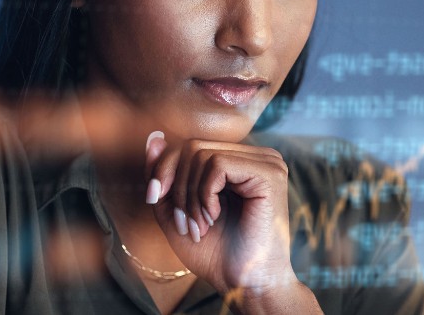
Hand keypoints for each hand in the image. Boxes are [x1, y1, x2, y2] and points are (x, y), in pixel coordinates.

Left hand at [143, 131, 317, 311]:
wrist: (244, 284)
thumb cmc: (215, 253)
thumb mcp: (174, 209)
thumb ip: (163, 175)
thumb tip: (154, 138)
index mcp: (238, 161)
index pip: (188, 145)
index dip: (163, 169)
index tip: (155, 199)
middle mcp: (255, 156)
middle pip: (191, 146)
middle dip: (176, 187)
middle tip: (183, 223)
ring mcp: (265, 162)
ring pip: (201, 154)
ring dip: (189, 196)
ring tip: (198, 226)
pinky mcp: (269, 173)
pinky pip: (217, 165)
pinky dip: (205, 195)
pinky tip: (213, 218)